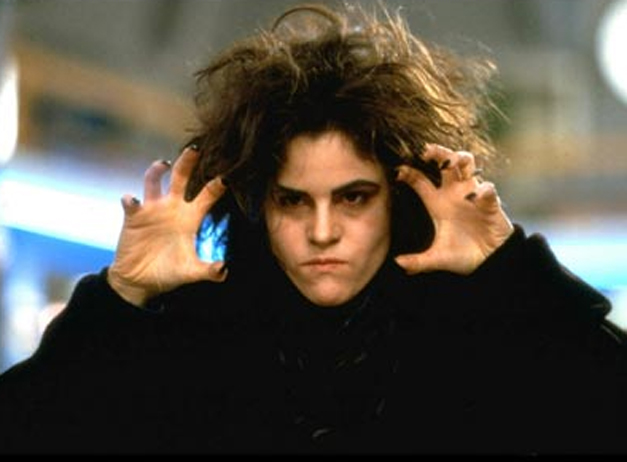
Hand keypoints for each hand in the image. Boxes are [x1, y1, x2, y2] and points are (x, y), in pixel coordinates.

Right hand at [107, 146, 227, 306]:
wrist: (140, 282)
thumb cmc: (169, 273)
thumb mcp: (190, 272)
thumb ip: (207, 270)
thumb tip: (223, 269)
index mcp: (191, 217)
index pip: (208, 195)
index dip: (218, 184)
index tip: (228, 174)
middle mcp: (173, 208)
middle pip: (181, 177)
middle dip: (188, 162)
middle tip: (196, 149)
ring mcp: (152, 209)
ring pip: (154, 180)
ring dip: (156, 170)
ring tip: (162, 164)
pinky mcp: (134, 216)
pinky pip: (131, 202)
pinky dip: (131, 200)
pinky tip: (133, 201)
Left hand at [395, 144, 513, 274]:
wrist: (490, 261)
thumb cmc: (462, 255)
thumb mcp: (437, 258)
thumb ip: (418, 262)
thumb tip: (399, 264)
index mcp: (437, 202)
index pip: (420, 180)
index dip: (409, 172)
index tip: (399, 170)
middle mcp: (453, 193)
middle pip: (444, 162)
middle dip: (437, 152)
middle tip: (427, 150)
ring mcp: (472, 194)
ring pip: (467, 165)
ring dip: (461, 159)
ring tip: (454, 160)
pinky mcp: (490, 203)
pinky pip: (488, 190)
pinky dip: (484, 190)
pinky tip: (478, 195)